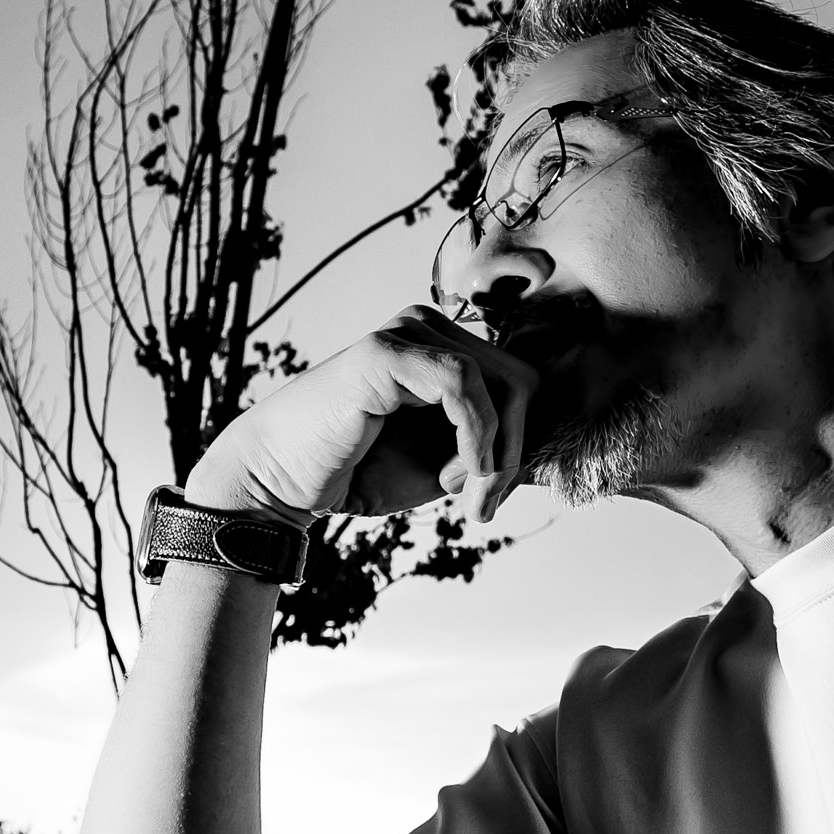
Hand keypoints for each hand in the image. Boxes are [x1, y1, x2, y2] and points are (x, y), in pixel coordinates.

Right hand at [189, 307, 538, 524]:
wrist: (280, 483)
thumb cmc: (360, 472)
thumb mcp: (446, 465)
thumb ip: (495, 450)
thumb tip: (553, 454)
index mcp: (445, 347)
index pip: (520, 382)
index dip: (520, 443)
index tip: (489, 497)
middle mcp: (430, 327)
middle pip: (522, 381)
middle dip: (513, 452)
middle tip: (479, 507)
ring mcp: (408, 331)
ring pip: (505, 383)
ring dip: (497, 454)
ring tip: (469, 500)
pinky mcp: (387, 351)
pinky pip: (464, 384)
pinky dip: (477, 437)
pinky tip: (460, 476)